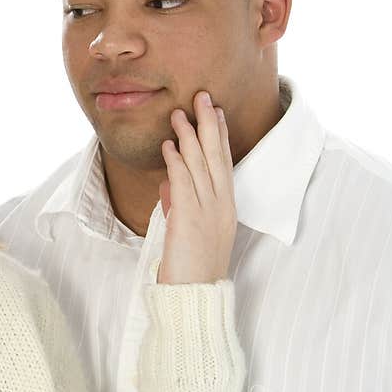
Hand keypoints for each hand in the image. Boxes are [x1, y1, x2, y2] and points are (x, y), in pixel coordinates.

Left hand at [157, 90, 235, 283]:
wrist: (194, 295)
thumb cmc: (191, 266)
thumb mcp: (187, 230)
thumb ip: (178, 205)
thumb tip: (166, 185)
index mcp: (225, 207)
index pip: (223, 163)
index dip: (219, 135)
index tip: (215, 112)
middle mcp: (221, 205)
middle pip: (215, 157)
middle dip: (208, 124)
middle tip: (202, 96)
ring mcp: (207, 211)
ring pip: (199, 165)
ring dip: (188, 136)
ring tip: (180, 112)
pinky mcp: (189, 219)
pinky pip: (183, 183)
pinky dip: (176, 161)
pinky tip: (169, 144)